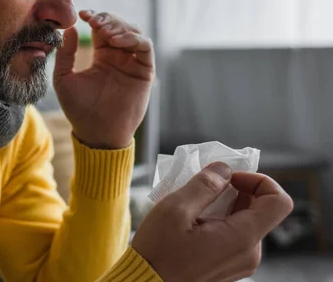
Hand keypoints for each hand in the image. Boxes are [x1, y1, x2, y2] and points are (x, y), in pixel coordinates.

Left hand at [53, 10, 154, 148]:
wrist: (96, 132)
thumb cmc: (79, 109)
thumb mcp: (64, 79)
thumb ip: (66, 54)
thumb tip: (71, 29)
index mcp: (102, 56)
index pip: (102, 28)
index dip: (95, 17)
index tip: (83, 14)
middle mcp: (119, 56)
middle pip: (119, 25)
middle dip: (108, 18)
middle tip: (95, 21)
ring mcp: (133, 63)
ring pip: (134, 32)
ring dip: (120, 26)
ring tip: (106, 31)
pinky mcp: (145, 71)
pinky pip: (145, 47)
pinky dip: (133, 39)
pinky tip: (117, 41)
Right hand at [131, 163, 293, 281]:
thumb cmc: (157, 252)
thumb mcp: (175, 209)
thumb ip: (204, 185)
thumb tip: (224, 169)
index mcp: (241, 238)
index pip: (279, 201)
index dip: (259, 181)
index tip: (229, 178)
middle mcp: (248, 253)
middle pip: (260, 209)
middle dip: (236, 190)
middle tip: (204, 184)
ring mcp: (239, 262)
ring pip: (246, 221)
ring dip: (225, 204)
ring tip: (194, 203)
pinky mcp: (228, 266)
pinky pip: (235, 235)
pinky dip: (220, 219)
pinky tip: (194, 219)